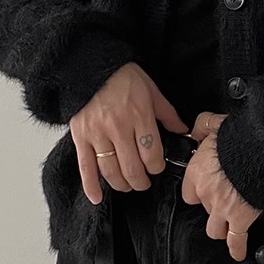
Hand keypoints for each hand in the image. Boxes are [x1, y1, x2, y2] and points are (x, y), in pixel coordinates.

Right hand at [70, 62, 188, 204]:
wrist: (91, 66)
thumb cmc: (123, 77)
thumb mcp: (152, 91)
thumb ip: (167, 114)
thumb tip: (183, 132)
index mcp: (139, 116)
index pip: (151, 154)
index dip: (156, 167)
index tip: (157, 168)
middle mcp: (118, 127)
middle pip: (132, 167)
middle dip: (141, 181)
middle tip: (143, 182)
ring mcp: (97, 133)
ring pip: (110, 171)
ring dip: (121, 184)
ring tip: (127, 185)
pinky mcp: (80, 136)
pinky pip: (85, 166)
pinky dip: (90, 185)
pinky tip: (97, 198)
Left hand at [182, 111, 261, 260]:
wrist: (262, 150)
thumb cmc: (241, 137)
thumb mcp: (215, 123)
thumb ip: (202, 126)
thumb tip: (197, 129)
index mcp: (197, 173)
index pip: (189, 192)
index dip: (198, 190)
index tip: (205, 186)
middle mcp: (206, 194)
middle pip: (203, 209)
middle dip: (212, 206)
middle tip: (223, 201)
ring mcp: (222, 209)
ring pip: (215, 228)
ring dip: (221, 227)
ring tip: (227, 226)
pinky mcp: (241, 218)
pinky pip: (236, 239)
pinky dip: (237, 247)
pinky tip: (237, 253)